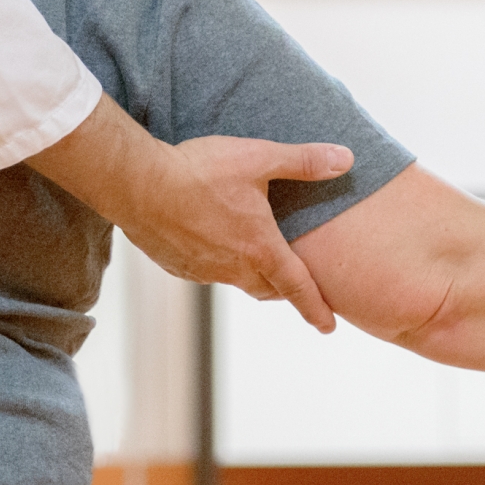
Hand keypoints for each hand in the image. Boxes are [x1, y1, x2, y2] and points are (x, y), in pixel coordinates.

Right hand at [23, 98, 352, 331]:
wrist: (137, 184)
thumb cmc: (199, 171)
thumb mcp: (258, 158)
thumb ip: (303, 161)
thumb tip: (346, 158)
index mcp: (260, 248)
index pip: (298, 287)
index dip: (317, 308)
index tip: (329, 326)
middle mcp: (233, 268)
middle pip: (267, 288)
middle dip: (283, 288)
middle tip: (291, 282)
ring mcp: (203, 270)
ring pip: (235, 279)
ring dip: (247, 270)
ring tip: (246, 248)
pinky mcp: (176, 266)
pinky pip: (205, 271)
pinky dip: (215, 260)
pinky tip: (206, 236)